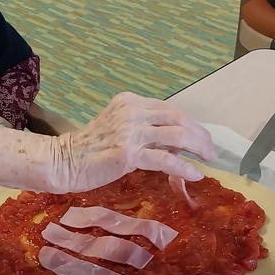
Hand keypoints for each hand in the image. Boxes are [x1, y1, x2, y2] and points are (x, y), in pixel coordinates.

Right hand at [48, 92, 216, 192]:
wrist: (64, 161)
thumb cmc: (89, 147)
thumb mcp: (117, 127)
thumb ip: (143, 128)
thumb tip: (174, 143)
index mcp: (128, 101)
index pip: (169, 109)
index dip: (189, 123)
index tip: (200, 136)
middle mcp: (131, 111)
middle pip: (178, 118)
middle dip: (200, 134)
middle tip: (210, 150)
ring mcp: (130, 132)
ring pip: (177, 135)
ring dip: (198, 147)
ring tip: (209, 159)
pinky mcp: (129, 154)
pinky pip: (166, 159)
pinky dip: (184, 167)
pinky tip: (195, 174)